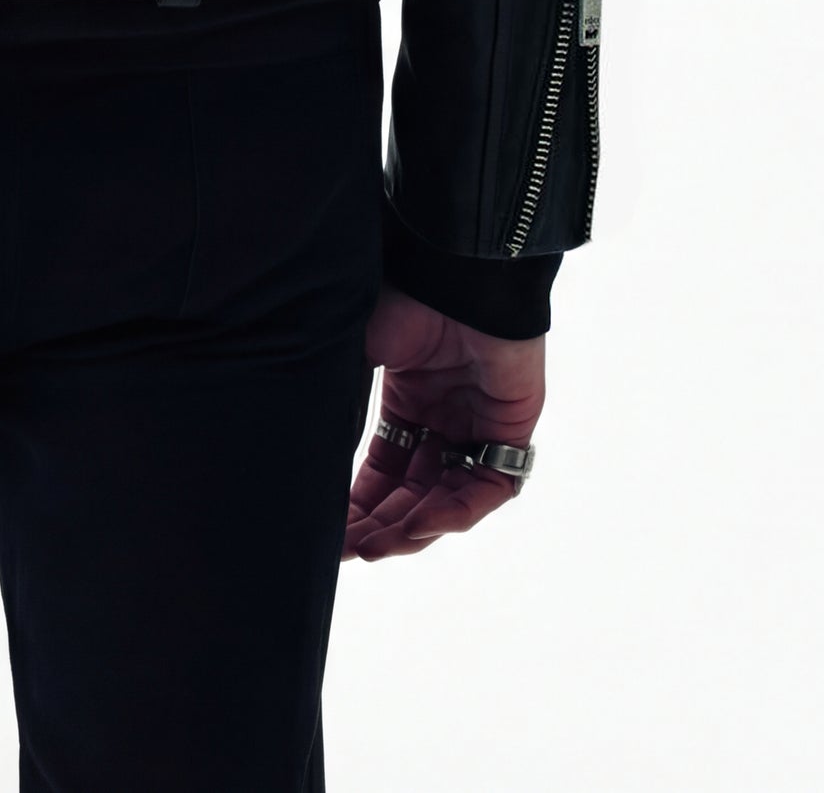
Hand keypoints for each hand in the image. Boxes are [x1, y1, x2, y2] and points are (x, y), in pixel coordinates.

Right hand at [343, 285, 543, 559]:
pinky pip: (489, 488)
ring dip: (414, 528)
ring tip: (380, 546)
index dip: (359, 505)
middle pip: (414, 492)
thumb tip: (310, 455)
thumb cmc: (405, 298)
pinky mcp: (512, 429)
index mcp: (408, 401)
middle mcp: (444, 419)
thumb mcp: (358, 354)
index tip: (332, 534)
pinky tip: (424, 523)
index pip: (385, 470)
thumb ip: (341, 405)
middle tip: (351, 551)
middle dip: (381, 526)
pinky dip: (457, 510)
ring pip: (448, 498)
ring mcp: (478, 426)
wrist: (455, 271)